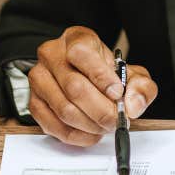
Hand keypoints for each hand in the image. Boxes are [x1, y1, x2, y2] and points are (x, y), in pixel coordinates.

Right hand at [27, 26, 157, 145]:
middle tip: (117, 120)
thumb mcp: (131, 73)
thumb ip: (140, 87)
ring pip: (64, 109)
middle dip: (101, 110)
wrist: (87, 77)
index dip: (101, 77)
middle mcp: (52, 55)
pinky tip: (91, 133)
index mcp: (76, 39)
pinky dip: (77, 135)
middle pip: (74, 87)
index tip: (117, 93)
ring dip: (90, 124)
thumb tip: (133, 105)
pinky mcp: (34, 102)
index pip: (81, 54)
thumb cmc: (107, 73)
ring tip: (106, 126)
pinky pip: (53, 126)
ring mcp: (39, 79)